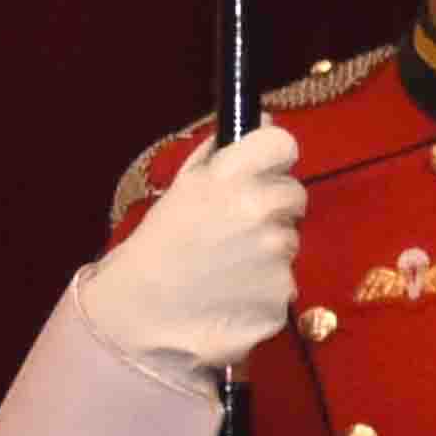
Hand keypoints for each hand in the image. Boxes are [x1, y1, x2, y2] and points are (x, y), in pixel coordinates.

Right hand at [76, 120, 308, 381]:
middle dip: (273, 207)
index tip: (260, 172)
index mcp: (229, 177)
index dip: (273, 158)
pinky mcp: (284, 292)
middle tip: (234, 229)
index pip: (282, 144)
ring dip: (268, 249)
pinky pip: (286, 280)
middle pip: (295, 194)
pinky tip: (233, 293)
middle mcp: (259, 209)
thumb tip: (266, 120)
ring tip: (225, 265)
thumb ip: (221, 155)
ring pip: (290, 240)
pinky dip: (266, 286)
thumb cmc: (157, 247)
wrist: (141, 314)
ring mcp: (276, 253)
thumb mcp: (180, 190)